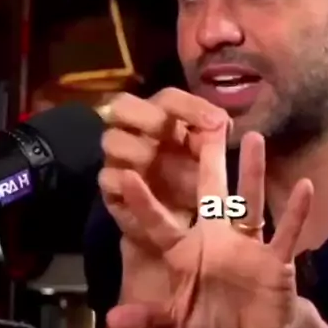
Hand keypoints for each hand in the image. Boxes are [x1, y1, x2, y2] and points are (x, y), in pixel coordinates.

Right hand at [99, 89, 230, 239]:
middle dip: (144, 115)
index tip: (217, 123)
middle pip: (123, 105)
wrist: (177, 227)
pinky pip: (108, 178)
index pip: (169, 99)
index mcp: (164, 120)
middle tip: (162, 128)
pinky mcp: (112, 189)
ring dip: (132, 147)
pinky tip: (134, 181)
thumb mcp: (206, 162)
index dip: (190, 106)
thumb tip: (220, 123)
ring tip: (149, 158)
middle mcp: (136, 132)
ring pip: (111, 140)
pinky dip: (122, 180)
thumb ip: (213, 139)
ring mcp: (119, 160)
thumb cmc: (192, 186)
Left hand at [106, 126, 313, 327]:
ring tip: (254, 138)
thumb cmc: (214, 319)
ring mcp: (248, 245)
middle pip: (211, 194)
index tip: (127, 174)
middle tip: (206, 123)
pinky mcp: (276, 258)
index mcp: (187, 251)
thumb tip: (111, 318)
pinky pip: (286, 232)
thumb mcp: (177, 320)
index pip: (161, 223)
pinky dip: (296, 212)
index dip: (144, 202)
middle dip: (208, 160)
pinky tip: (304, 186)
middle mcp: (216, 238)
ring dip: (252, 173)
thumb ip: (149, 317)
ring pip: (249, 203)